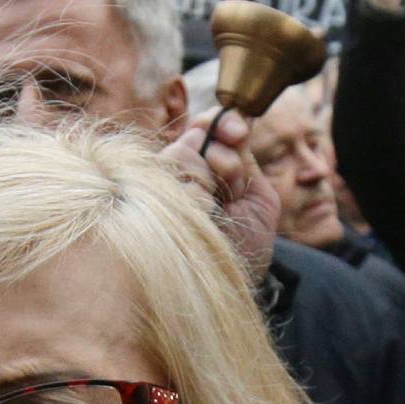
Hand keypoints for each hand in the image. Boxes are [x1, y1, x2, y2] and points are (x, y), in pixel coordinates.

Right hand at [162, 111, 280, 281]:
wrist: (231, 282)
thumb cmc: (246, 246)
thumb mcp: (259, 199)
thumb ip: (247, 161)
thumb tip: (236, 125)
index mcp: (208, 167)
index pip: (207, 127)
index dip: (223, 122)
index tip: (240, 132)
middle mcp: (179, 172)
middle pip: (196, 136)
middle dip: (224, 156)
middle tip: (234, 183)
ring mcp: (159, 184)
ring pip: (180, 153)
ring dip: (209, 177)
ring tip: (217, 207)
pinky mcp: (145, 196)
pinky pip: (167, 174)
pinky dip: (193, 191)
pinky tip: (201, 212)